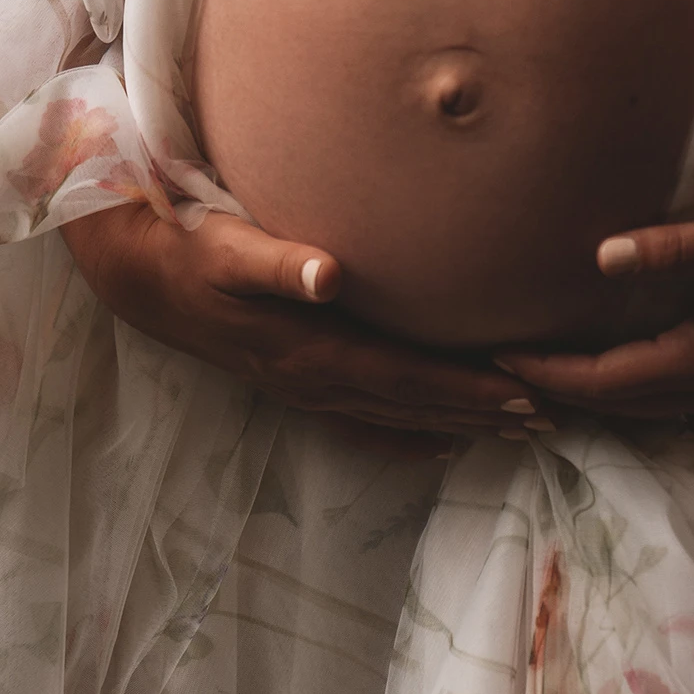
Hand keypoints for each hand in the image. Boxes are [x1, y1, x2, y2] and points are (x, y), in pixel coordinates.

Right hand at [60, 202, 545, 441]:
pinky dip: (404, 434)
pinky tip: (437, 443)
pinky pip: (362, 421)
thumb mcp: (230, 249)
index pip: (409, 375)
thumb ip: (281, 263)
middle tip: (552, 418)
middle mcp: (316, 378)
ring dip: (457, 421)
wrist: (142, 279)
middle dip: (482, 411)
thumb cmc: (193, 252)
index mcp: (312, 349)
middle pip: (414, 403)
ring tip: (516, 428)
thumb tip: (328, 275)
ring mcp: (305, 387)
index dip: (469, 387)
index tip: (528, 393)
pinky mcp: (295, 383)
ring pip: (397, 414)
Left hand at [495, 205, 693, 424]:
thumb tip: (600, 258)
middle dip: (557, 392)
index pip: (604, 382)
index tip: (495, 356)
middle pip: (616, 406)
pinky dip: (628, 390)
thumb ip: (677, 250)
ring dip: (591, 395)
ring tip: (540, 372)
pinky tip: (612, 365)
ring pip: (643, 408)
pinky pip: (669, 400)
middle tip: (498, 370)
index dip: (546, 374)